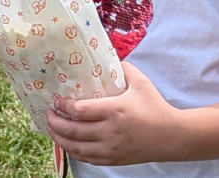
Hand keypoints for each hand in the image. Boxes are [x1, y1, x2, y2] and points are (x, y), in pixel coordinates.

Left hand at [47, 62, 178, 165]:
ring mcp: (110, 149)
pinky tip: (67, 143)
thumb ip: (123, 68)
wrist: (171, 136)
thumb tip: (107, 58)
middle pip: (73, 130)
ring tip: (52, 129)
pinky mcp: (113, 160)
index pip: (80, 110)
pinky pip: (86, 158)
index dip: (63, 106)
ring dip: (59, 139)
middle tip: (48, 114)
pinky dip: (73, 151)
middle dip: (55, 122)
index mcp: (115, 110)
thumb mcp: (141, 81)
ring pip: (76, 147)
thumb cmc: (155, 106)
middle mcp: (110, 132)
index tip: (56, 100)